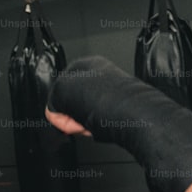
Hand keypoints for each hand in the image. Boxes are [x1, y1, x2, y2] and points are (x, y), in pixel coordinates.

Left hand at [47, 55, 191, 191]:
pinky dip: (67, 124)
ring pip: (61, 110)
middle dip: (79, 118)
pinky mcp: (62, 89)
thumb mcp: (111, 109)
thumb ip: (91, 109)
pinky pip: (53, 115)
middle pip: (67, 103)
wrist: (139, 112)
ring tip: (96, 120)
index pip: (78, 95)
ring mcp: (72, 77)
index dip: (85, 113)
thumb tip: (72, 119)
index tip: (100, 117)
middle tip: (97, 121)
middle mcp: (84, 67)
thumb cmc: (135, 112)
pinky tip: (87, 121)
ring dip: (76, 122)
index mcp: (98, 66)